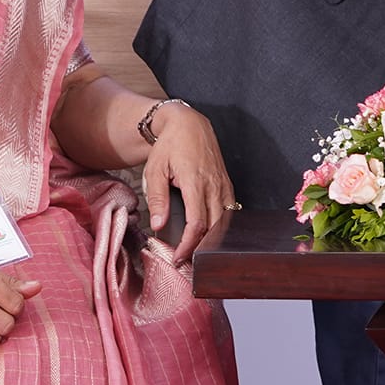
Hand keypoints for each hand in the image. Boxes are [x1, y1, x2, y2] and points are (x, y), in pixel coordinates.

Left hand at [143, 103, 235, 262]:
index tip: (178, 257)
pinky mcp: (227, 183)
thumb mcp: (155, 169)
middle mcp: (214, 185)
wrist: (188, 124)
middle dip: (200, 248)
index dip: (188, 245)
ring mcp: (223, 184)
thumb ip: (157, 197)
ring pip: (225, 221)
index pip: (197, 224)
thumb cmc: (170, 145)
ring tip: (196, 250)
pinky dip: (221, 226)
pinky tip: (210, 233)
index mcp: (195, 182)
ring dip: (212, 239)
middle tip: (184, 260)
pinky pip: (229, 210)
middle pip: (214, 227)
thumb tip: (158, 224)